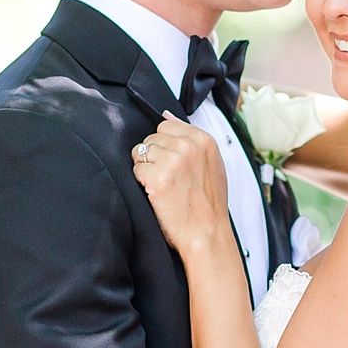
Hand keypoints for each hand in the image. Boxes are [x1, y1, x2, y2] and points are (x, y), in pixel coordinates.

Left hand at [130, 114, 232, 256]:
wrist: (207, 233)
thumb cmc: (208, 204)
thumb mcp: (211, 163)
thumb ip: (190, 138)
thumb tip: (166, 114)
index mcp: (204, 140)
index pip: (167, 125)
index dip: (165, 145)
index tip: (171, 162)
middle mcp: (188, 146)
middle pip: (152, 138)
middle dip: (154, 156)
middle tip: (168, 178)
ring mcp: (172, 161)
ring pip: (141, 152)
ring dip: (146, 169)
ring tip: (164, 186)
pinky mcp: (157, 178)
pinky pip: (136, 170)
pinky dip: (142, 183)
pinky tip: (158, 194)